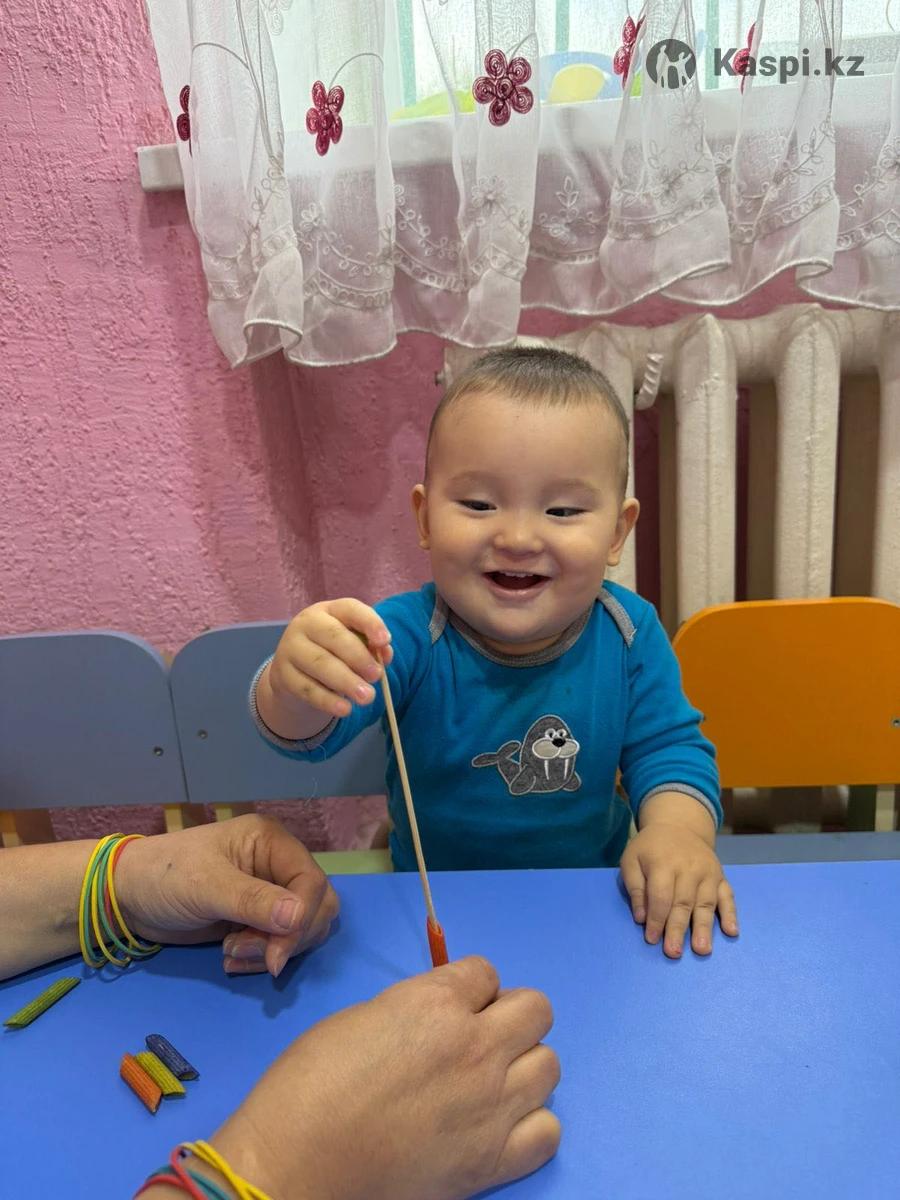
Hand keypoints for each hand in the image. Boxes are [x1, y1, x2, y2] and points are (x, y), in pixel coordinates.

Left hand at [115, 815, 338, 977]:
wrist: (127, 897)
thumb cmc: (164, 877)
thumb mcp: (207, 887)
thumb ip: (254, 901)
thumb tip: (299, 917)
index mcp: (271, 842)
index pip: (312, 882)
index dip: (302, 920)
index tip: (276, 955)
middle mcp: (277, 863)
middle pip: (316, 906)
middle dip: (287, 937)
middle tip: (242, 951)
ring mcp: (268, 892)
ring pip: (301, 928)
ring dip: (272, 949)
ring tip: (230, 954)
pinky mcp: (256, 918)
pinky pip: (280, 942)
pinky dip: (261, 957)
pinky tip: (230, 960)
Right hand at [203, 957, 560, 1199]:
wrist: (295, 1161)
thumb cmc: (312, 1080)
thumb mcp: (365, 1015)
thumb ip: (418, 1007)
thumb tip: (444, 1012)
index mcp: (437, 1003)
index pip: (486, 972)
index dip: (470, 988)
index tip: (453, 1007)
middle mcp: (477, 1047)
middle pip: (536, 1009)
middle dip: (508, 1015)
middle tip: (477, 1037)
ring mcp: (492, 1105)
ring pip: (549, 1065)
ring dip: (522, 1066)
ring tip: (489, 1082)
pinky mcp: (493, 1161)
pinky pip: (548, 1131)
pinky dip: (529, 1125)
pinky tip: (498, 1125)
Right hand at [267, 598, 393, 721]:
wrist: (294, 673)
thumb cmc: (333, 653)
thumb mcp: (354, 645)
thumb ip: (372, 647)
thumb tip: (385, 655)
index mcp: (330, 611)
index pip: (350, 609)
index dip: (369, 623)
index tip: (384, 641)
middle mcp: (307, 623)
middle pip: (334, 636)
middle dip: (358, 657)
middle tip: (377, 676)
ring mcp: (290, 647)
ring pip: (320, 663)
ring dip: (346, 681)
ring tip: (367, 697)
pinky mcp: (282, 674)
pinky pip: (307, 688)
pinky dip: (328, 700)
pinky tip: (345, 709)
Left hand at [620, 821, 737, 957]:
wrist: (678, 825)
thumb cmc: (650, 848)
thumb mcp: (631, 859)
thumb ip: (634, 887)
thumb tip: (641, 917)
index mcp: (663, 863)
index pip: (660, 896)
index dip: (656, 919)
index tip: (652, 939)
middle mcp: (689, 868)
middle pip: (683, 903)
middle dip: (678, 929)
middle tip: (674, 952)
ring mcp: (708, 872)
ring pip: (706, 903)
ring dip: (704, 927)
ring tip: (702, 950)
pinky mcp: (721, 876)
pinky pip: (728, 895)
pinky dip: (731, 914)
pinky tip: (732, 931)